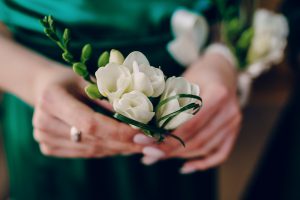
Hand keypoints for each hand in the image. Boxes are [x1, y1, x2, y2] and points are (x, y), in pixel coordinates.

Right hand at [32, 64, 142, 157]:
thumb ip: (110, 98)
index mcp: (52, 99)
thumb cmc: (72, 80)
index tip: (143, 134)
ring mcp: (44, 138)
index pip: (90, 123)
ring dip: (119, 148)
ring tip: (140, 144)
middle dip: (125, 142)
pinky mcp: (48, 148)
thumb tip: (138, 117)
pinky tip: (123, 146)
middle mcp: (44, 122)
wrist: (46, 88)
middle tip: (149, 142)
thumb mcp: (91, 80)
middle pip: (93, 139)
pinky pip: (86, 153)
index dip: (118, 131)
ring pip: (91, 150)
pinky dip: (107, 150)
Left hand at [135, 53, 241, 172]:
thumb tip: (143, 127)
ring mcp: (234, 123)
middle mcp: (229, 111)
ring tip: (157, 156)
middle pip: (197, 140)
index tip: (145, 143)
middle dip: (169, 149)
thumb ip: (168, 103)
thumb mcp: (182, 81)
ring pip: (205, 148)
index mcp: (217, 94)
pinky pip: (220, 154)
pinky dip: (203, 163)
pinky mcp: (234, 131)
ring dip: (180, 156)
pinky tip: (185, 167)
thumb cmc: (199, 74)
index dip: (167, 138)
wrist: (222, 71)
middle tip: (147, 153)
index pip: (190, 124)